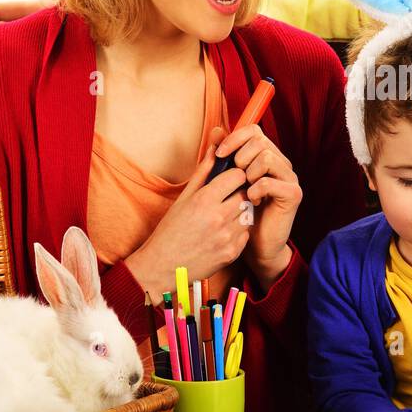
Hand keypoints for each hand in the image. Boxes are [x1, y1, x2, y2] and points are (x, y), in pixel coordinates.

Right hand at [125, 128, 249, 298]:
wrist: (163, 266)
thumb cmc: (171, 229)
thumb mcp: (184, 197)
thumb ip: (204, 171)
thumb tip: (216, 145)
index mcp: (204, 200)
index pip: (238, 175)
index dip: (236, 175)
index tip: (230, 179)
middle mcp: (218, 218)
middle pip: (247, 194)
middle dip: (241, 193)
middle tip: (231, 196)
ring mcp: (226, 237)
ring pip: (249, 213)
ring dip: (241, 212)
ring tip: (226, 214)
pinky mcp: (232, 253)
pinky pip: (246, 233)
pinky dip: (239, 231)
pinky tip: (224, 231)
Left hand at [215, 124, 301, 289]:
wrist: (255, 245)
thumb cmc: (239, 213)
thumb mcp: (226, 182)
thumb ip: (222, 156)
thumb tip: (215, 131)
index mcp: (267, 156)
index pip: (253, 131)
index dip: (235, 138)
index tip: (220, 154)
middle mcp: (281, 163)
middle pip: (260, 141)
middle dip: (240, 158)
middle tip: (235, 178)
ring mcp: (290, 177)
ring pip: (266, 158)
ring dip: (249, 174)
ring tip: (245, 191)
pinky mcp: (293, 194)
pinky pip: (270, 181)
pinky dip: (255, 190)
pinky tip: (252, 201)